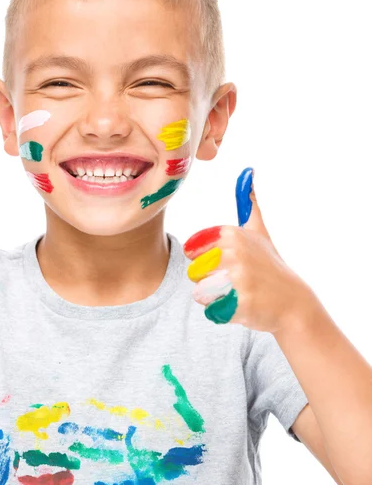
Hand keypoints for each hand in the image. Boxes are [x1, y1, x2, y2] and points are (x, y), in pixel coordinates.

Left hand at [183, 167, 311, 332]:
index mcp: (231, 234)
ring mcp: (238, 279)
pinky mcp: (239, 304)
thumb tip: (249, 172)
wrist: (293, 304)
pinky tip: (241, 306)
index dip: (205, 260)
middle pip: (194, 271)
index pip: (191, 250)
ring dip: (214, 297)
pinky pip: (211, 310)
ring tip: (237, 293)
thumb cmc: (270, 266)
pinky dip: (222, 312)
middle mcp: (234, 253)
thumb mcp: (259, 231)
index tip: (226, 263)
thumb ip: (250, 204)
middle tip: (235, 281)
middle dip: (209, 280)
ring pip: (199, 292)